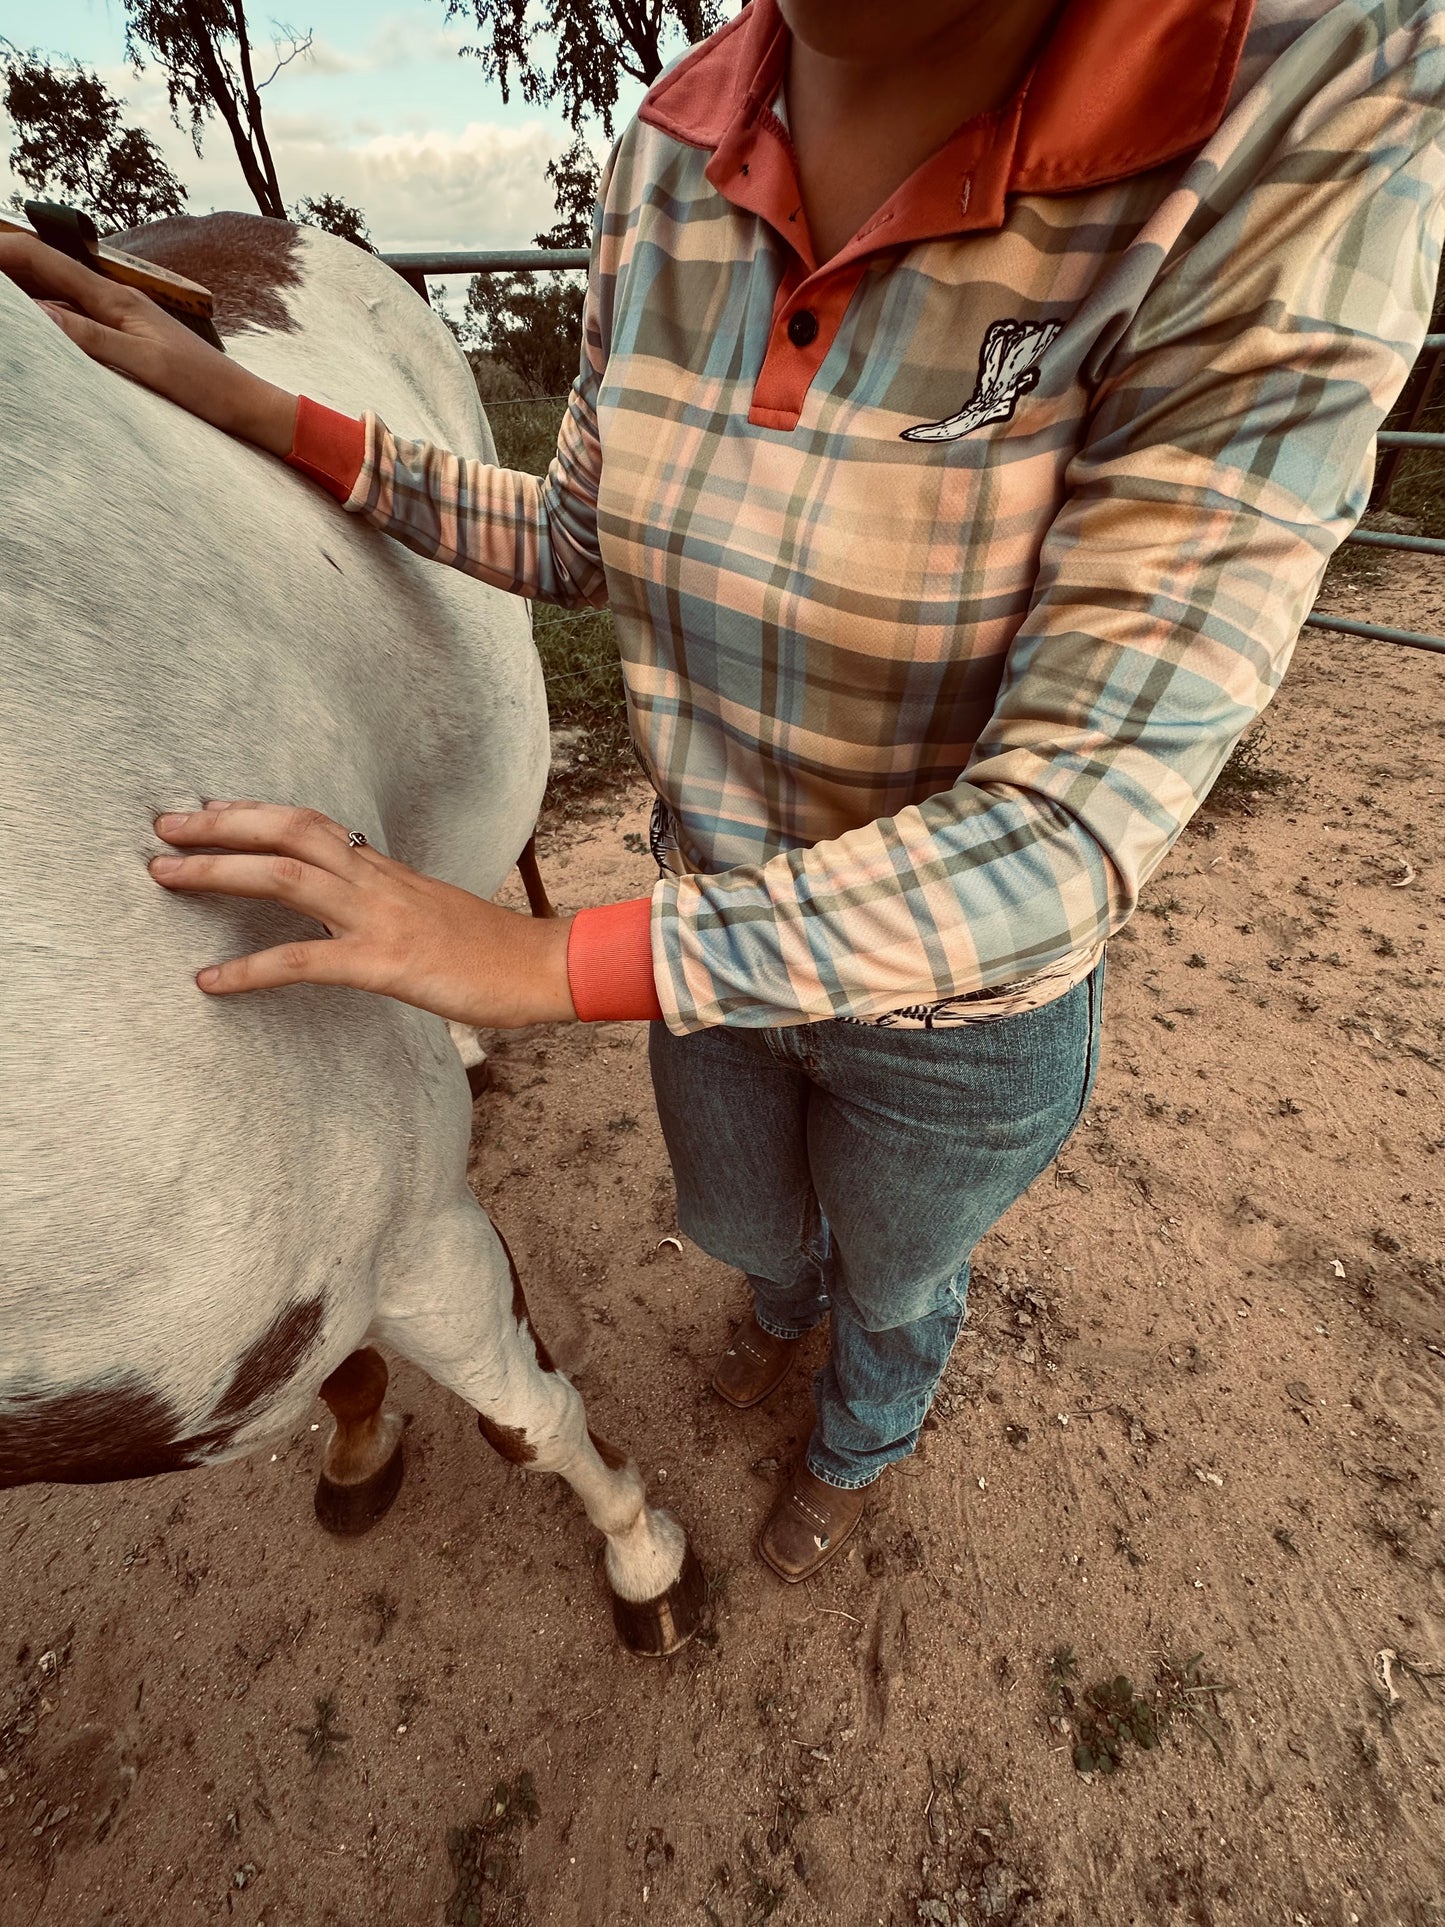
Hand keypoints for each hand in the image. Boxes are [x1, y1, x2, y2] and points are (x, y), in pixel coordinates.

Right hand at [0, 232, 297, 455]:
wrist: (243, 402)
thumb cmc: (204, 386)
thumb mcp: (143, 364)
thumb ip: (90, 338)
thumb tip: (38, 314)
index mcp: (115, 298)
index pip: (43, 259)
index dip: (2, 252)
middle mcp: (115, 299)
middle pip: (45, 268)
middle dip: (7, 266)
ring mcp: (121, 316)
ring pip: (57, 290)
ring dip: (24, 287)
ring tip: (7, 300)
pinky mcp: (128, 334)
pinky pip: (75, 314)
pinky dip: (47, 312)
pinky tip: (37, 321)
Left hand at [149, 803, 576, 1028]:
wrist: (545, 968)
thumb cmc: (495, 951)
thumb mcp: (434, 911)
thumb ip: (389, 901)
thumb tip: (354, 905)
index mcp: (386, 869)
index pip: (310, 821)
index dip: (255, 810)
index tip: (209, 808)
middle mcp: (376, 881)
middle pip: (287, 829)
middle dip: (220, 824)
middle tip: (163, 826)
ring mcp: (379, 918)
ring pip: (284, 877)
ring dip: (217, 871)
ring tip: (165, 875)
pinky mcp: (384, 963)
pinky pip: (303, 960)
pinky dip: (249, 969)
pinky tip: (210, 982)